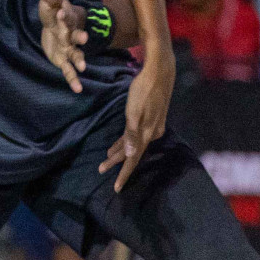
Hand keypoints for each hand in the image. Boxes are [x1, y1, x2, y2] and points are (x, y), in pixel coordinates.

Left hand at [39, 0, 88, 92]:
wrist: (56, 23)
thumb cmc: (53, 11)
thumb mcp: (51, 1)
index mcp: (68, 20)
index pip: (67, 17)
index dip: (64, 15)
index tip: (60, 12)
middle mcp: (71, 35)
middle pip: (76, 36)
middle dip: (80, 36)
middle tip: (84, 37)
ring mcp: (69, 49)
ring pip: (76, 54)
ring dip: (79, 60)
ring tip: (82, 66)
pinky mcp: (63, 60)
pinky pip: (69, 70)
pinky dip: (73, 79)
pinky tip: (78, 89)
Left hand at [99, 53, 172, 192]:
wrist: (160, 71)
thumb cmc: (144, 90)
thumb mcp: (134, 112)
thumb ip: (132, 134)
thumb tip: (129, 155)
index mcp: (147, 133)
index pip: (133, 159)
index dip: (124, 173)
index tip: (116, 188)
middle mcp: (151, 132)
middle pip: (132, 153)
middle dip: (117, 162)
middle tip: (100, 169)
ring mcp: (152, 125)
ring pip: (133, 144)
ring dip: (120, 151)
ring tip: (105, 160)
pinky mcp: (151, 118)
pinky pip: (135, 135)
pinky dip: (125, 140)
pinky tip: (118, 143)